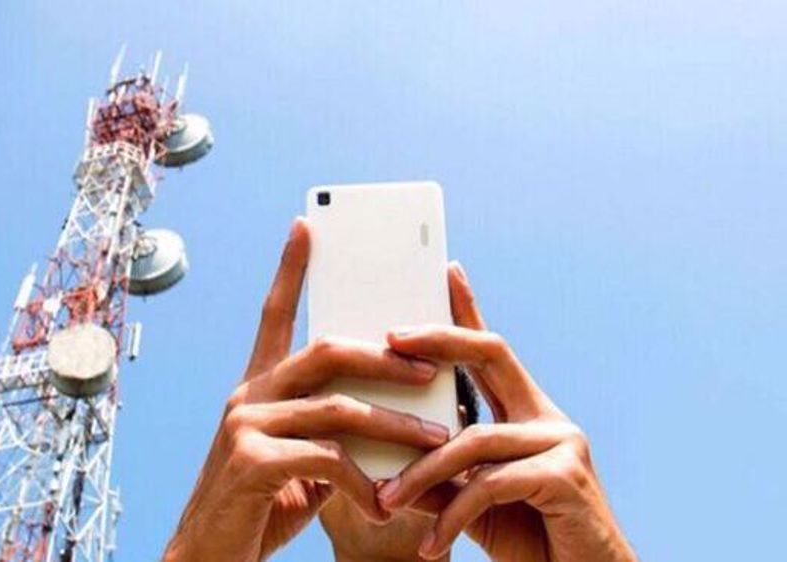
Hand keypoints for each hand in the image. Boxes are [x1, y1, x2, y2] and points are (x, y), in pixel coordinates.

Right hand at [163, 218, 449, 561]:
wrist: (206, 561)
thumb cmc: (258, 509)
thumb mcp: (299, 463)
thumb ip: (331, 432)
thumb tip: (391, 418)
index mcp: (258, 387)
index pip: (274, 314)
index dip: (290, 269)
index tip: (306, 226)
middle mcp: (247, 394)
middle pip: (327, 350)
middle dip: (386, 357)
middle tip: (432, 366)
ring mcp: (245, 424)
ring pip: (338, 405)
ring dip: (396, 425)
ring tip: (438, 442)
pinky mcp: (251, 461)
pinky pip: (328, 458)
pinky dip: (365, 481)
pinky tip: (381, 504)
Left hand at [376, 263, 636, 561]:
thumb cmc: (531, 542)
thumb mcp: (473, 505)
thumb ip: (439, 477)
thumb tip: (384, 463)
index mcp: (527, 415)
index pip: (491, 352)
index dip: (469, 312)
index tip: (447, 271)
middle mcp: (549, 418)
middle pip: (492, 355)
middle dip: (440, 339)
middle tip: (390, 335)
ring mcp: (563, 443)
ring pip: (473, 440)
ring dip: (422, 474)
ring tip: (385, 502)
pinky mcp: (568, 477)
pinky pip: (490, 485)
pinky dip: (453, 515)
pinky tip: (429, 544)